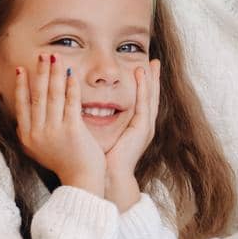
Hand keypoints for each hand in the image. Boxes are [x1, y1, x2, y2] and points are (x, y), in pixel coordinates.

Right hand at [14, 54, 104, 193]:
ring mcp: (54, 131)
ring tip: (55, 58)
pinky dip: (71, 86)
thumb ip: (31, 135)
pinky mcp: (72, 130)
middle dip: (39, 73)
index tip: (21, 70)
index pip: (22, 106)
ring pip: (53, 96)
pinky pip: (70, 102)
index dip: (21, 86)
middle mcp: (38, 133)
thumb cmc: (64, 165)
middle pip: (37, 96)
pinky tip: (71, 74)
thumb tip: (22, 121)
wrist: (80, 180)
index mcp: (28, 137)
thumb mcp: (39, 151)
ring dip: (54, 74)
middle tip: (41, 55)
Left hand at [103, 60, 159, 211]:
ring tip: (151, 64)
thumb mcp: (100, 134)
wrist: (108, 177)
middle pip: (151, 97)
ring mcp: (145, 127)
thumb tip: (82, 106)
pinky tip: (141, 75)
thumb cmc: (100, 159)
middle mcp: (144, 126)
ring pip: (151, 97)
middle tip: (155, 62)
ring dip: (151, 80)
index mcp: (134, 127)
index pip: (141, 101)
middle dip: (153, 79)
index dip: (143, 85)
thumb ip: (96, 119)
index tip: (142, 68)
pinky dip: (143, 88)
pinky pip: (144, 103)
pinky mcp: (142, 128)